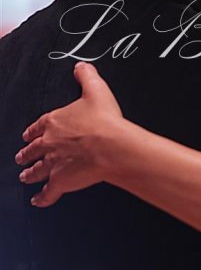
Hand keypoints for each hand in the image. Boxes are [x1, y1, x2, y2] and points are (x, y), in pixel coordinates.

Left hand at [15, 63, 123, 206]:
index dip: (32, 131)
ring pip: (37, 170)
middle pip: (33, 149)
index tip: (27, 135)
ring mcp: (53, 164)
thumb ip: (86, 77)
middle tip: (20, 157)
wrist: (111, 146)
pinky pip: (48, 193)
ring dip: (30, 174)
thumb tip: (81, 67)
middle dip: (26, 153)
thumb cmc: (105, 120)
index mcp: (54, 122)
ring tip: (24, 177)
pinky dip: (42, 199)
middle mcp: (49, 143)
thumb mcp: (96, 90)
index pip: (37, 126)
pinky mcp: (61, 181)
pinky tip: (37, 202)